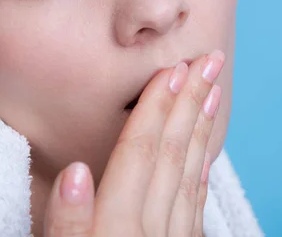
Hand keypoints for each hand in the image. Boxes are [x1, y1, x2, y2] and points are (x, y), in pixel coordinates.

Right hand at [43, 50, 224, 235]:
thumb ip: (67, 223)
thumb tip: (74, 172)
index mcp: (117, 227)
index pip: (139, 152)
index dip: (156, 107)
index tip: (174, 68)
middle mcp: (151, 230)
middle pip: (172, 154)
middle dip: (189, 102)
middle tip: (210, 61)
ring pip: (191, 175)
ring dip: (201, 129)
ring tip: (213, 92)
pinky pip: (198, 207)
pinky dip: (202, 174)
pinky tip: (207, 155)